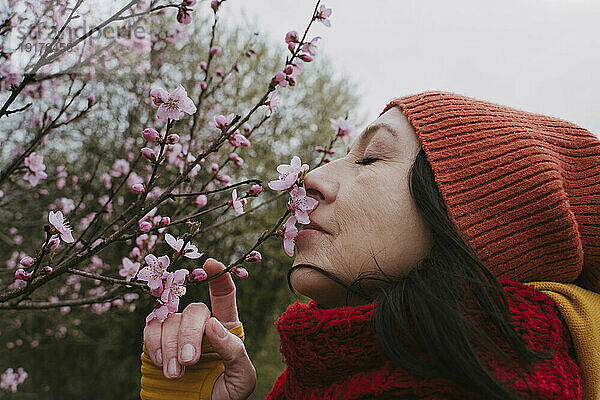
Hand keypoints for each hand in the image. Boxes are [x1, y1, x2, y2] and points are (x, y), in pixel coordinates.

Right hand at [143, 258, 256, 399]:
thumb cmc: (225, 394)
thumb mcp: (242, 378)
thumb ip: (235, 351)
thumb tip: (214, 325)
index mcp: (226, 328)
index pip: (224, 296)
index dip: (220, 276)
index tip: (211, 262)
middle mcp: (201, 325)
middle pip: (195, 310)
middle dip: (189, 334)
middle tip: (189, 361)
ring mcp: (177, 332)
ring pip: (170, 319)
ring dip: (171, 346)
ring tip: (176, 373)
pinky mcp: (157, 343)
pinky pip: (151, 329)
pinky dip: (154, 344)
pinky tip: (162, 363)